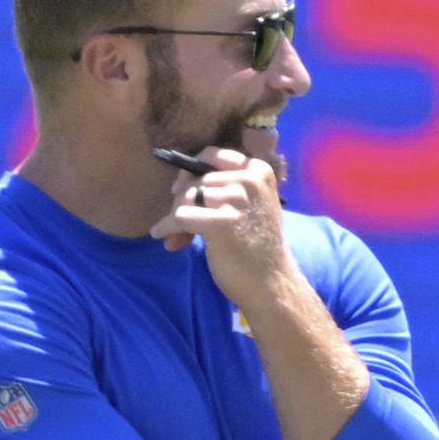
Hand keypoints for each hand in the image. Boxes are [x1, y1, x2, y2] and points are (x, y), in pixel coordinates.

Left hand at [147, 147, 295, 310]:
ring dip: (174, 217)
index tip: (183, 190)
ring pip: (186, 197)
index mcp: (260, 171)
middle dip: (182, 201)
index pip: (212, 156)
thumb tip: (176, 185)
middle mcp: (251, 180)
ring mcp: (238, 199)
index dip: (191, 172)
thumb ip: (225, 188)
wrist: (271, 284)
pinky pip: (180, 216)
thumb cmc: (257, 247)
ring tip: (178, 237)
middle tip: (179, 225)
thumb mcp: (251, 205)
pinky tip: (167, 238)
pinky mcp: (224, 222)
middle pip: (196, 179)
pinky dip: (168, 228)